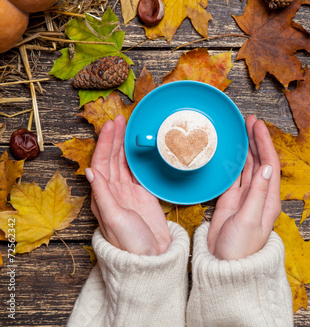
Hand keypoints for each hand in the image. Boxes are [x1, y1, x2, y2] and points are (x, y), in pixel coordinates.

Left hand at [85, 115, 170, 255]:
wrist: (151, 258)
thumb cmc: (129, 243)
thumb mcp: (113, 218)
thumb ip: (103, 194)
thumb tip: (90, 171)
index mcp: (102, 195)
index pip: (101, 162)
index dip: (104, 142)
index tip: (110, 126)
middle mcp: (113, 190)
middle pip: (112, 157)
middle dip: (114, 137)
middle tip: (120, 118)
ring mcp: (128, 191)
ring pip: (124, 161)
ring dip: (124, 143)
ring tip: (127, 126)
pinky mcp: (142, 193)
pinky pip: (137, 169)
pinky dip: (137, 156)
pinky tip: (138, 145)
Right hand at [208, 115, 280, 259]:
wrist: (224, 265)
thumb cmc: (240, 249)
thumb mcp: (249, 220)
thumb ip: (257, 193)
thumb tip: (266, 167)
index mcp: (268, 199)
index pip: (269, 163)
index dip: (264, 142)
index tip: (257, 125)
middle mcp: (259, 194)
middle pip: (259, 160)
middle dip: (255, 139)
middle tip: (248, 119)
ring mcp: (245, 196)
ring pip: (247, 165)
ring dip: (245, 146)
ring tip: (241, 128)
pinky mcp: (231, 200)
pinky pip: (233, 174)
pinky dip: (232, 160)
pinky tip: (230, 150)